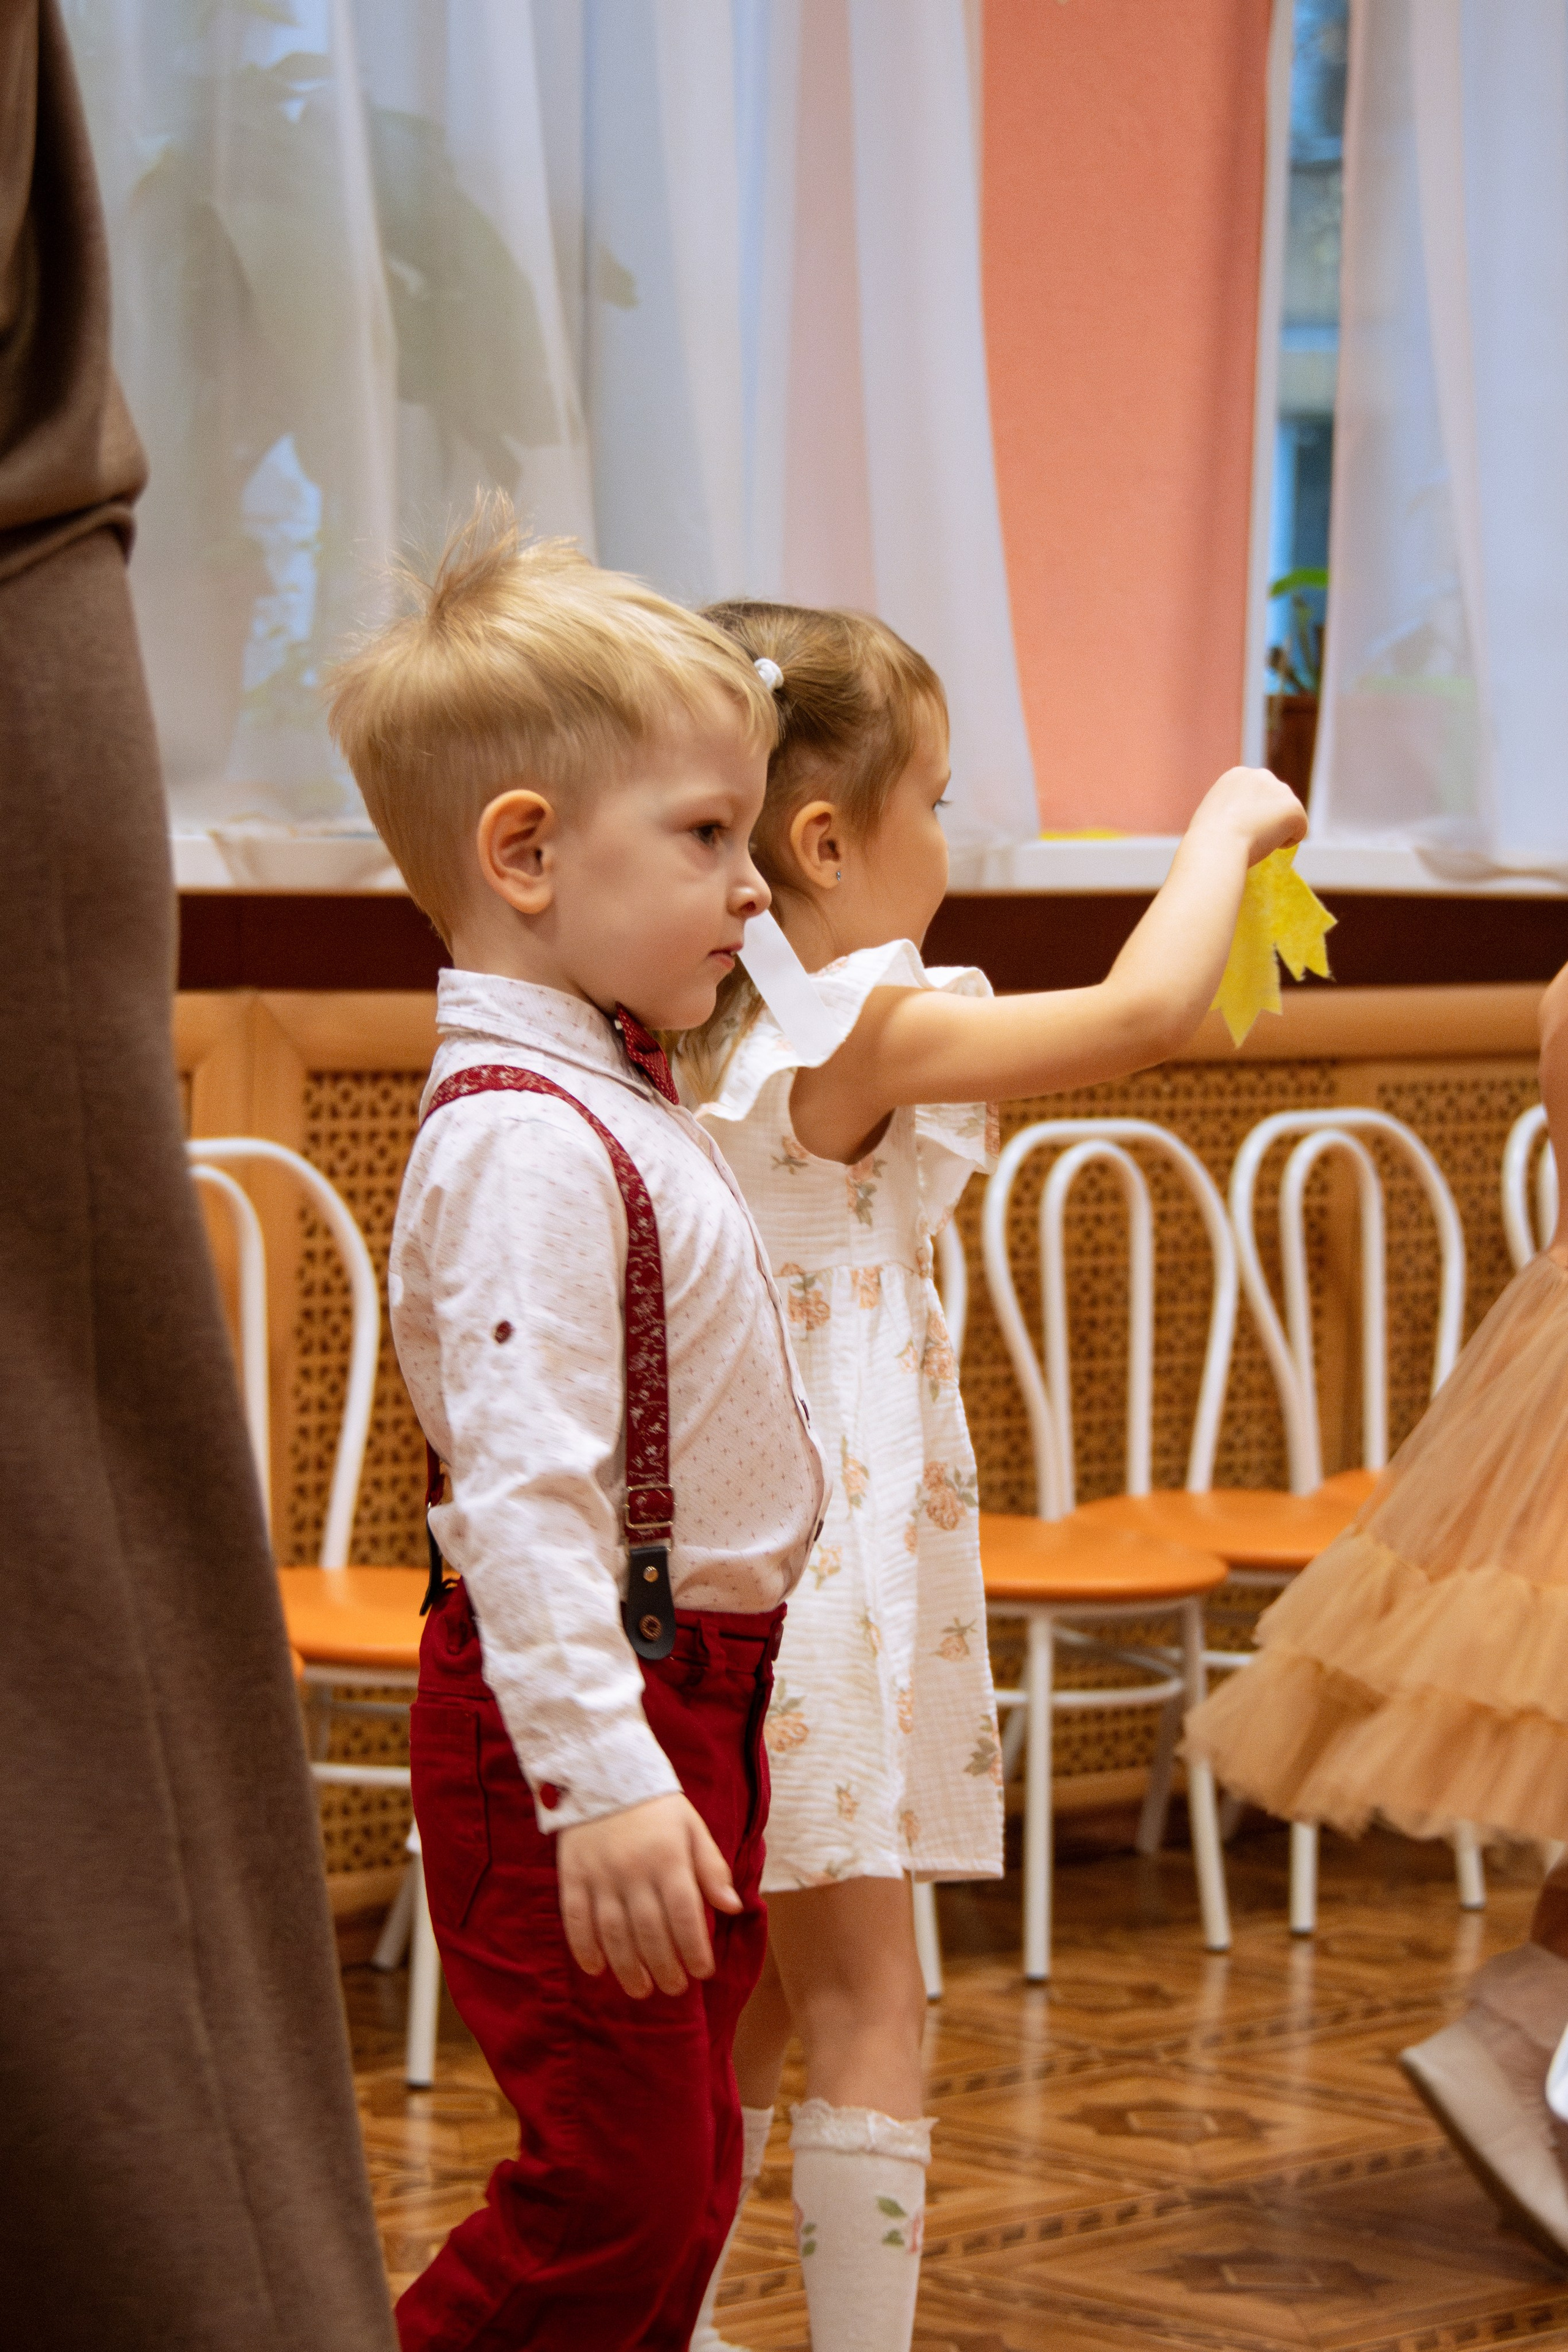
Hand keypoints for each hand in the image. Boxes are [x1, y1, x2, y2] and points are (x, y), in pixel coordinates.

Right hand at [556, 1792, 742, 1997]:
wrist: (602, 1772)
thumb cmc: (656, 1806)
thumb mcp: (692, 1827)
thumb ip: (712, 1868)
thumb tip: (732, 1907)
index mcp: (668, 1857)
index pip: (684, 1913)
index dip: (694, 1948)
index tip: (703, 1972)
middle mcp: (634, 1869)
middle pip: (649, 1930)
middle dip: (664, 1966)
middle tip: (674, 1989)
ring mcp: (600, 1874)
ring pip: (613, 1932)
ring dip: (627, 1967)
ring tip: (641, 1989)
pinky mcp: (572, 1875)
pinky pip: (576, 1918)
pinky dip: (584, 1948)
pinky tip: (596, 1969)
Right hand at [1193, 765, 1307, 866]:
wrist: (1217, 844)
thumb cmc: (1208, 838)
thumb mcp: (1213, 813)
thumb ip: (1231, 809)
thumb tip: (1241, 820)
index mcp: (1237, 775)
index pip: (1256, 794)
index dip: (1251, 814)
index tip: (1239, 829)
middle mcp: (1261, 775)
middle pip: (1275, 801)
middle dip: (1269, 819)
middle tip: (1250, 838)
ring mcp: (1280, 790)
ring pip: (1288, 815)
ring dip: (1278, 830)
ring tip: (1256, 841)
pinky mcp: (1294, 807)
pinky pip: (1300, 830)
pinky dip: (1287, 842)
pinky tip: (1267, 845)